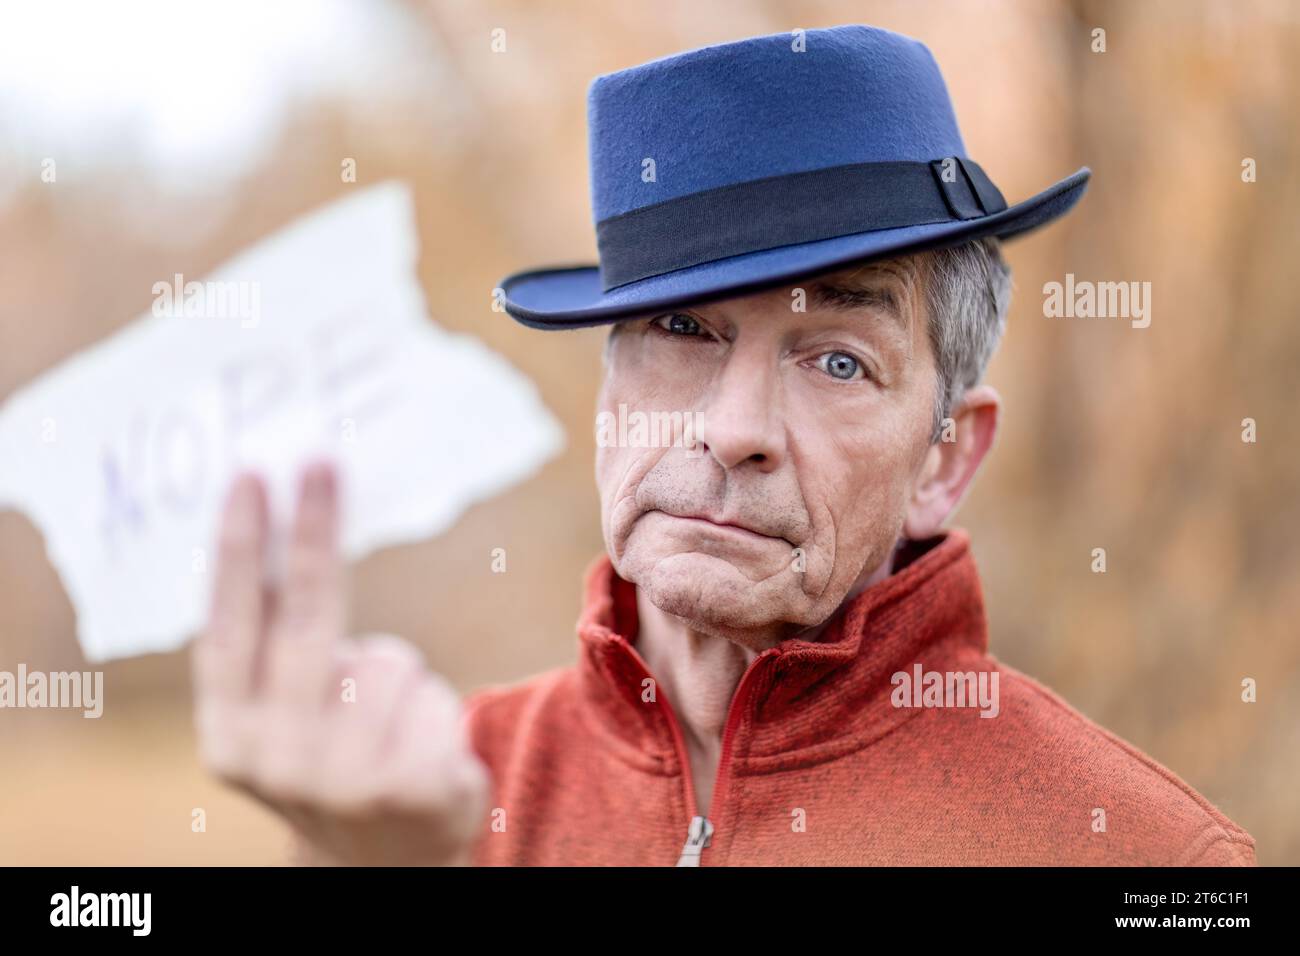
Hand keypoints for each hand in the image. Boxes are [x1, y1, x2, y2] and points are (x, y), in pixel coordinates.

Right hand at [191, 462, 489, 864]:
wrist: (382, 864)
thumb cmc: (330, 761)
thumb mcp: (278, 719)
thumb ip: (274, 648)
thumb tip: (294, 518)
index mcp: (228, 733)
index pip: (230, 624)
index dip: (241, 547)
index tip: (253, 473)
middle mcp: (274, 758)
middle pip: (303, 619)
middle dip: (313, 531)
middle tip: (320, 458)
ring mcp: (343, 780)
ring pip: (388, 661)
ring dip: (396, 679)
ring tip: (383, 729)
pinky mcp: (413, 788)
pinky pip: (435, 699)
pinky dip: (433, 712)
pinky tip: (421, 755)